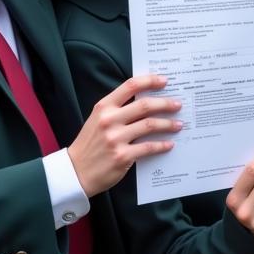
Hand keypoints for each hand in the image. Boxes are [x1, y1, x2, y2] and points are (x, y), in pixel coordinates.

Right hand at [68, 74, 181, 197]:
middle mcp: (110, 120)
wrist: (75, 172)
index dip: (150, 81)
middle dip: (165, 103)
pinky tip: (169, 144)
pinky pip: (148, 147)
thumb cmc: (90, 144)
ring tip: (178, 124)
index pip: (130, 86)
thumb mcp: (98, 119)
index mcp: (104, 107)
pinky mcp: (122, 156)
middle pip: (145, 105)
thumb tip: (147, 101)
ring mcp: (116, 138)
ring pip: (150, 125)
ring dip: (168, 124)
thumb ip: (118, 109)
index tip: (164, 81)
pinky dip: (162, 145)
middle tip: (177, 105)